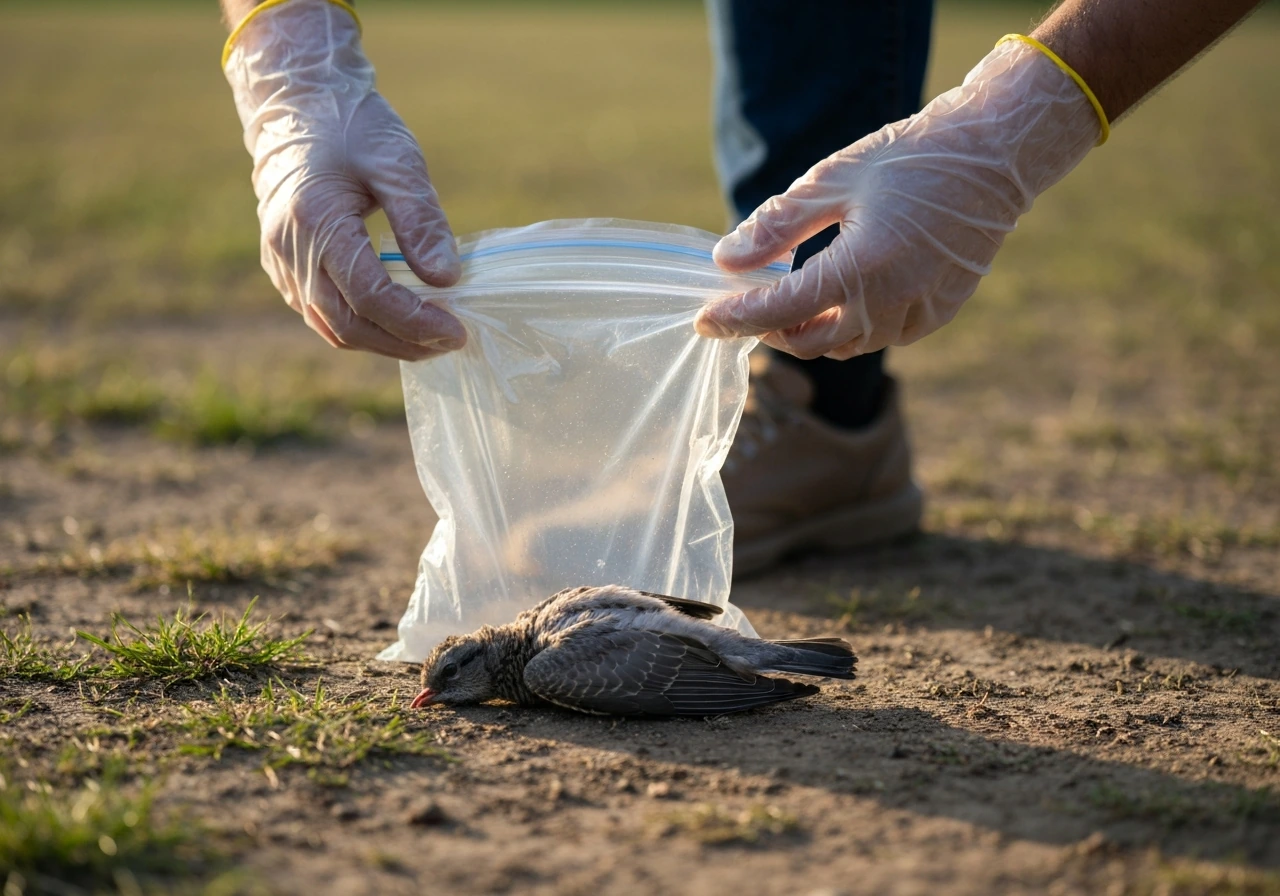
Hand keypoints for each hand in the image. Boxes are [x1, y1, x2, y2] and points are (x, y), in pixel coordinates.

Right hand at [224, 0, 463, 359]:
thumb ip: (421, 221)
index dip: (415, 321)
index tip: (458, 331)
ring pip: (332, 328)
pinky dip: (362, 327)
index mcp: (315, 222)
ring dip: (383, 342)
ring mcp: (280, 263)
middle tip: (450, 341)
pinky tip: (399, 323)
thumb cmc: (352, 127)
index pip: (368, 296)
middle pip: (348, 325)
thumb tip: (446, 279)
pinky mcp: (283, 268)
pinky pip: (321, 315)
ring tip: (430, 339)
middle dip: (403, 342)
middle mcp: (289, 251)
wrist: (298, 106)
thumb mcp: (397, 162)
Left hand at [696, 40, 1101, 359]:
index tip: (704, 320)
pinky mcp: (937, 315)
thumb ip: (777, 226)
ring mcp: (918, 315)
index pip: (779, 311)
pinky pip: (879, 337)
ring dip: (811, 330)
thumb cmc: (908, 159)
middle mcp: (890, 304)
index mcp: (860, 269)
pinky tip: (842, 295)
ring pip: (844, 345)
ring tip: (791, 297)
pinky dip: (851, 326)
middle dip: (770, 329)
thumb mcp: (832, 181)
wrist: (992, 158)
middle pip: (809, 342)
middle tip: (746, 304)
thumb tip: (727, 261)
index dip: (735, 319)